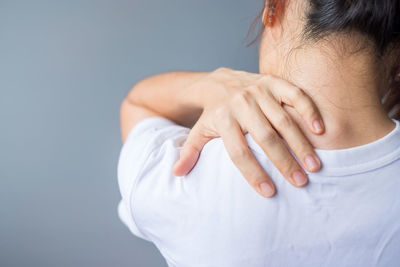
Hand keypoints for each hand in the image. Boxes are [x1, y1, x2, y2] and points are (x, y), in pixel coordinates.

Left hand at [172, 67, 323, 197]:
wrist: (219, 80)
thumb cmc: (212, 113)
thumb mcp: (198, 131)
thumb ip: (190, 151)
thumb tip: (176, 173)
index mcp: (223, 119)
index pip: (238, 152)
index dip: (253, 173)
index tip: (268, 193)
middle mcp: (241, 104)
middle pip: (265, 137)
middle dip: (283, 161)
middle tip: (300, 183)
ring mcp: (259, 91)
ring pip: (283, 119)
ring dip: (300, 143)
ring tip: (314, 166)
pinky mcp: (273, 82)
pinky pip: (294, 94)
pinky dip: (308, 110)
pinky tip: (320, 130)